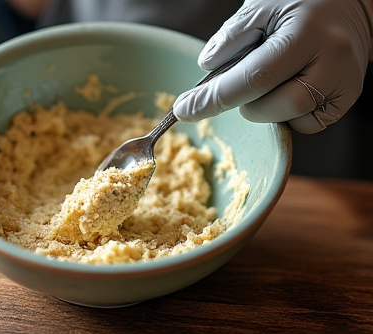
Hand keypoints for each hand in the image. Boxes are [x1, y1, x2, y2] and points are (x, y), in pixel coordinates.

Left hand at [173, 0, 371, 132]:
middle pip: (272, 108)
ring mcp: (343, 81)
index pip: (253, 78)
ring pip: (288, 119)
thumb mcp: (263, 5)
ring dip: (268, 107)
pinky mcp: (347, 96)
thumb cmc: (303, 1)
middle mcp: (331, 59)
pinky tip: (293, 86)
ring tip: (276, 78)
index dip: (213, 100)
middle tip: (246, 83)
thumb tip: (206, 70)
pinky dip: (289, 113)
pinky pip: (307, 123)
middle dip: (246, 103)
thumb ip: (232, 37)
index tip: (183, 110)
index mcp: (305, 33)